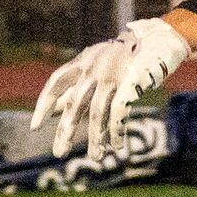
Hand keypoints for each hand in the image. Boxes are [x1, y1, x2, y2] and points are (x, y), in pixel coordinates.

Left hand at [29, 16, 192, 157]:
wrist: (160, 39)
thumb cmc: (125, 56)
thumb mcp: (97, 65)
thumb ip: (76, 85)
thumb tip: (53, 110)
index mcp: (83, 61)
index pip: (56, 82)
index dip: (45, 104)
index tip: (36, 126)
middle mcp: (95, 67)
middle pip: (75, 103)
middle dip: (66, 130)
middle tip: (59, 153)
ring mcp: (113, 74)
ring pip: (97, 112)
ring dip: (95, 138)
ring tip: (95, 157)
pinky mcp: (132, 82)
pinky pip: (119, 112)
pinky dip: (116, 130)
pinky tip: (116, 145)